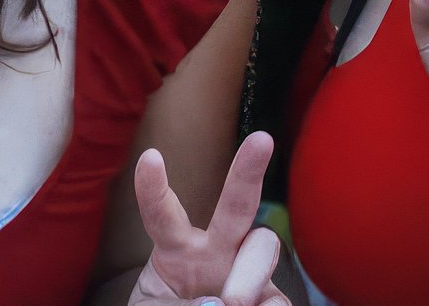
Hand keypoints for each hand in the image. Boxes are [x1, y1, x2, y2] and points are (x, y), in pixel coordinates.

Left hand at [122, 132, 277, 305]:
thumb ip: (172, 304)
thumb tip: (220, 304)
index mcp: (177, 251)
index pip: (163, 216)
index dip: (154, 189)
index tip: (150, 156)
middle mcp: (215, 254)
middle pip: (235, 207)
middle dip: (247, 172)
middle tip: (262, 139)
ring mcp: (245, 275)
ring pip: (264, 246)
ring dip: (250, 272)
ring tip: (232, 301)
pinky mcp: (270, 301)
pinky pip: (278, 300)